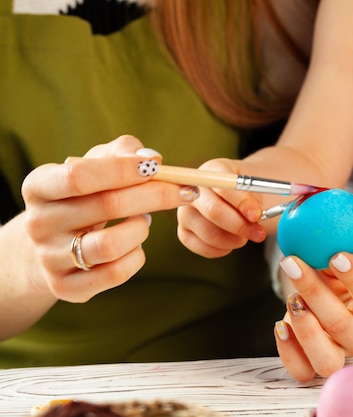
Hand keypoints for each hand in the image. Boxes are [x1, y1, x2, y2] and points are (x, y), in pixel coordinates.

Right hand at [20, 135, 198, 302]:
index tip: (157, 167)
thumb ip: (121, 152)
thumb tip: (152, 158)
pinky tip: (134, 246)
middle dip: (154, 196)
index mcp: (38, 186)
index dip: (122, 170)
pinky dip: (136, 257)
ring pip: (111, 245)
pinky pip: (115, 273)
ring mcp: (49, 258)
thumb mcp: (94, 166)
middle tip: (184, 191)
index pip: (79, 175)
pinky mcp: (65, 286)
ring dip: (141, 230)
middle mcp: (38, 223)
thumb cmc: (83, 195)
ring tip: (144, 221)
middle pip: (106, 206)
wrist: (52, 244)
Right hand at [176, 158, 269, 257]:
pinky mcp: (184, 231)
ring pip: (209, 233)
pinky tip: (232, 242)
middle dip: (240, 226)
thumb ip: (253, 198)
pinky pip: (203, 247)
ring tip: (246, 235)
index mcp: (213, 170)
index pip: (223, 186)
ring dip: (234, 240)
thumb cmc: (247, 191)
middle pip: (214, 211)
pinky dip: (223, 249)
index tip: (256, 215)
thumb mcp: (256, 186)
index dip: (241, 202)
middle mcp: (193, 188)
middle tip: (258, 233)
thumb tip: (254, 216)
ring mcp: (185, 211)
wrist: (239, 198)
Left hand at [273, 252, 352, 381]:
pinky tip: (280, 325)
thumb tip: (315, 217)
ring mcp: (340, 356)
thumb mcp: (338, 258)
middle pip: (343, 326)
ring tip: (291, 298)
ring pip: (327, 360)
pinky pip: (302, 372)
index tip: (335, 254)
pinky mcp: (314, 366)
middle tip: (293, 264)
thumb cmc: (335, 276)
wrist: (325, 296)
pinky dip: (288, 351)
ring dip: (305, 328)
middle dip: (315, 293)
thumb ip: (333, 245)